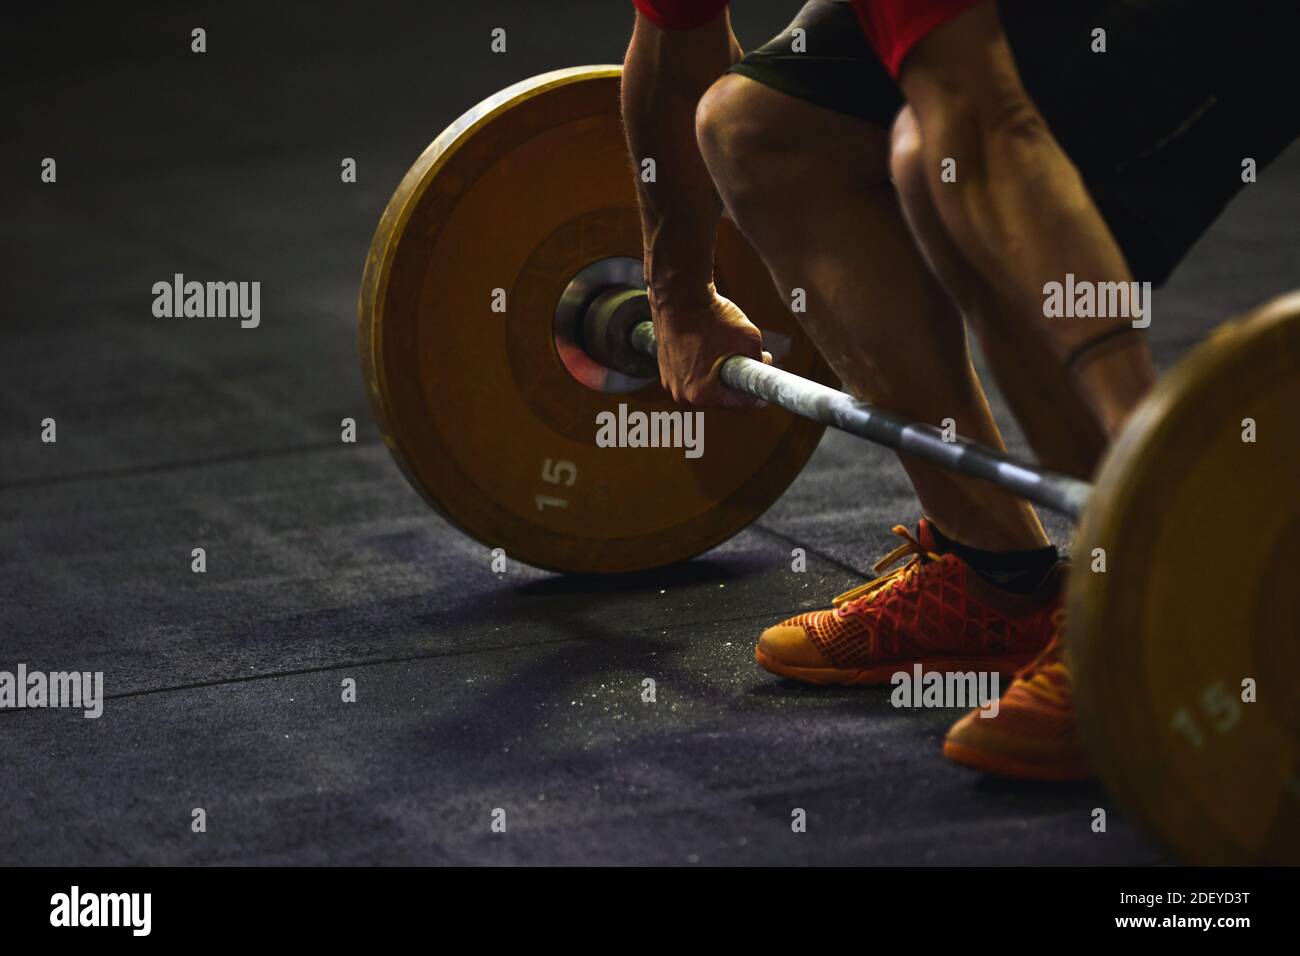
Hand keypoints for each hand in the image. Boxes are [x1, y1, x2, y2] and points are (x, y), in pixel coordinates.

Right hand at [651, 291, 772, 408]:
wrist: (678, 294)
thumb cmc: (712, 315)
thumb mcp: (750, 338)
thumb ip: (759, 363)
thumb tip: (761, 370)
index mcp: (701, 395)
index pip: (741, 404)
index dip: (757, 386)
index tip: (761, 365)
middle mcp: (681, 395)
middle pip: (721, 397)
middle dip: (735, 379)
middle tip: (744, 353)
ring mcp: (669, 383)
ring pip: (705, 387)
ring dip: (718, 373)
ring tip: (724, 346)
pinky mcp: (664, 370)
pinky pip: (690, 376)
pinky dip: (701, 366)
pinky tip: (707, 344)